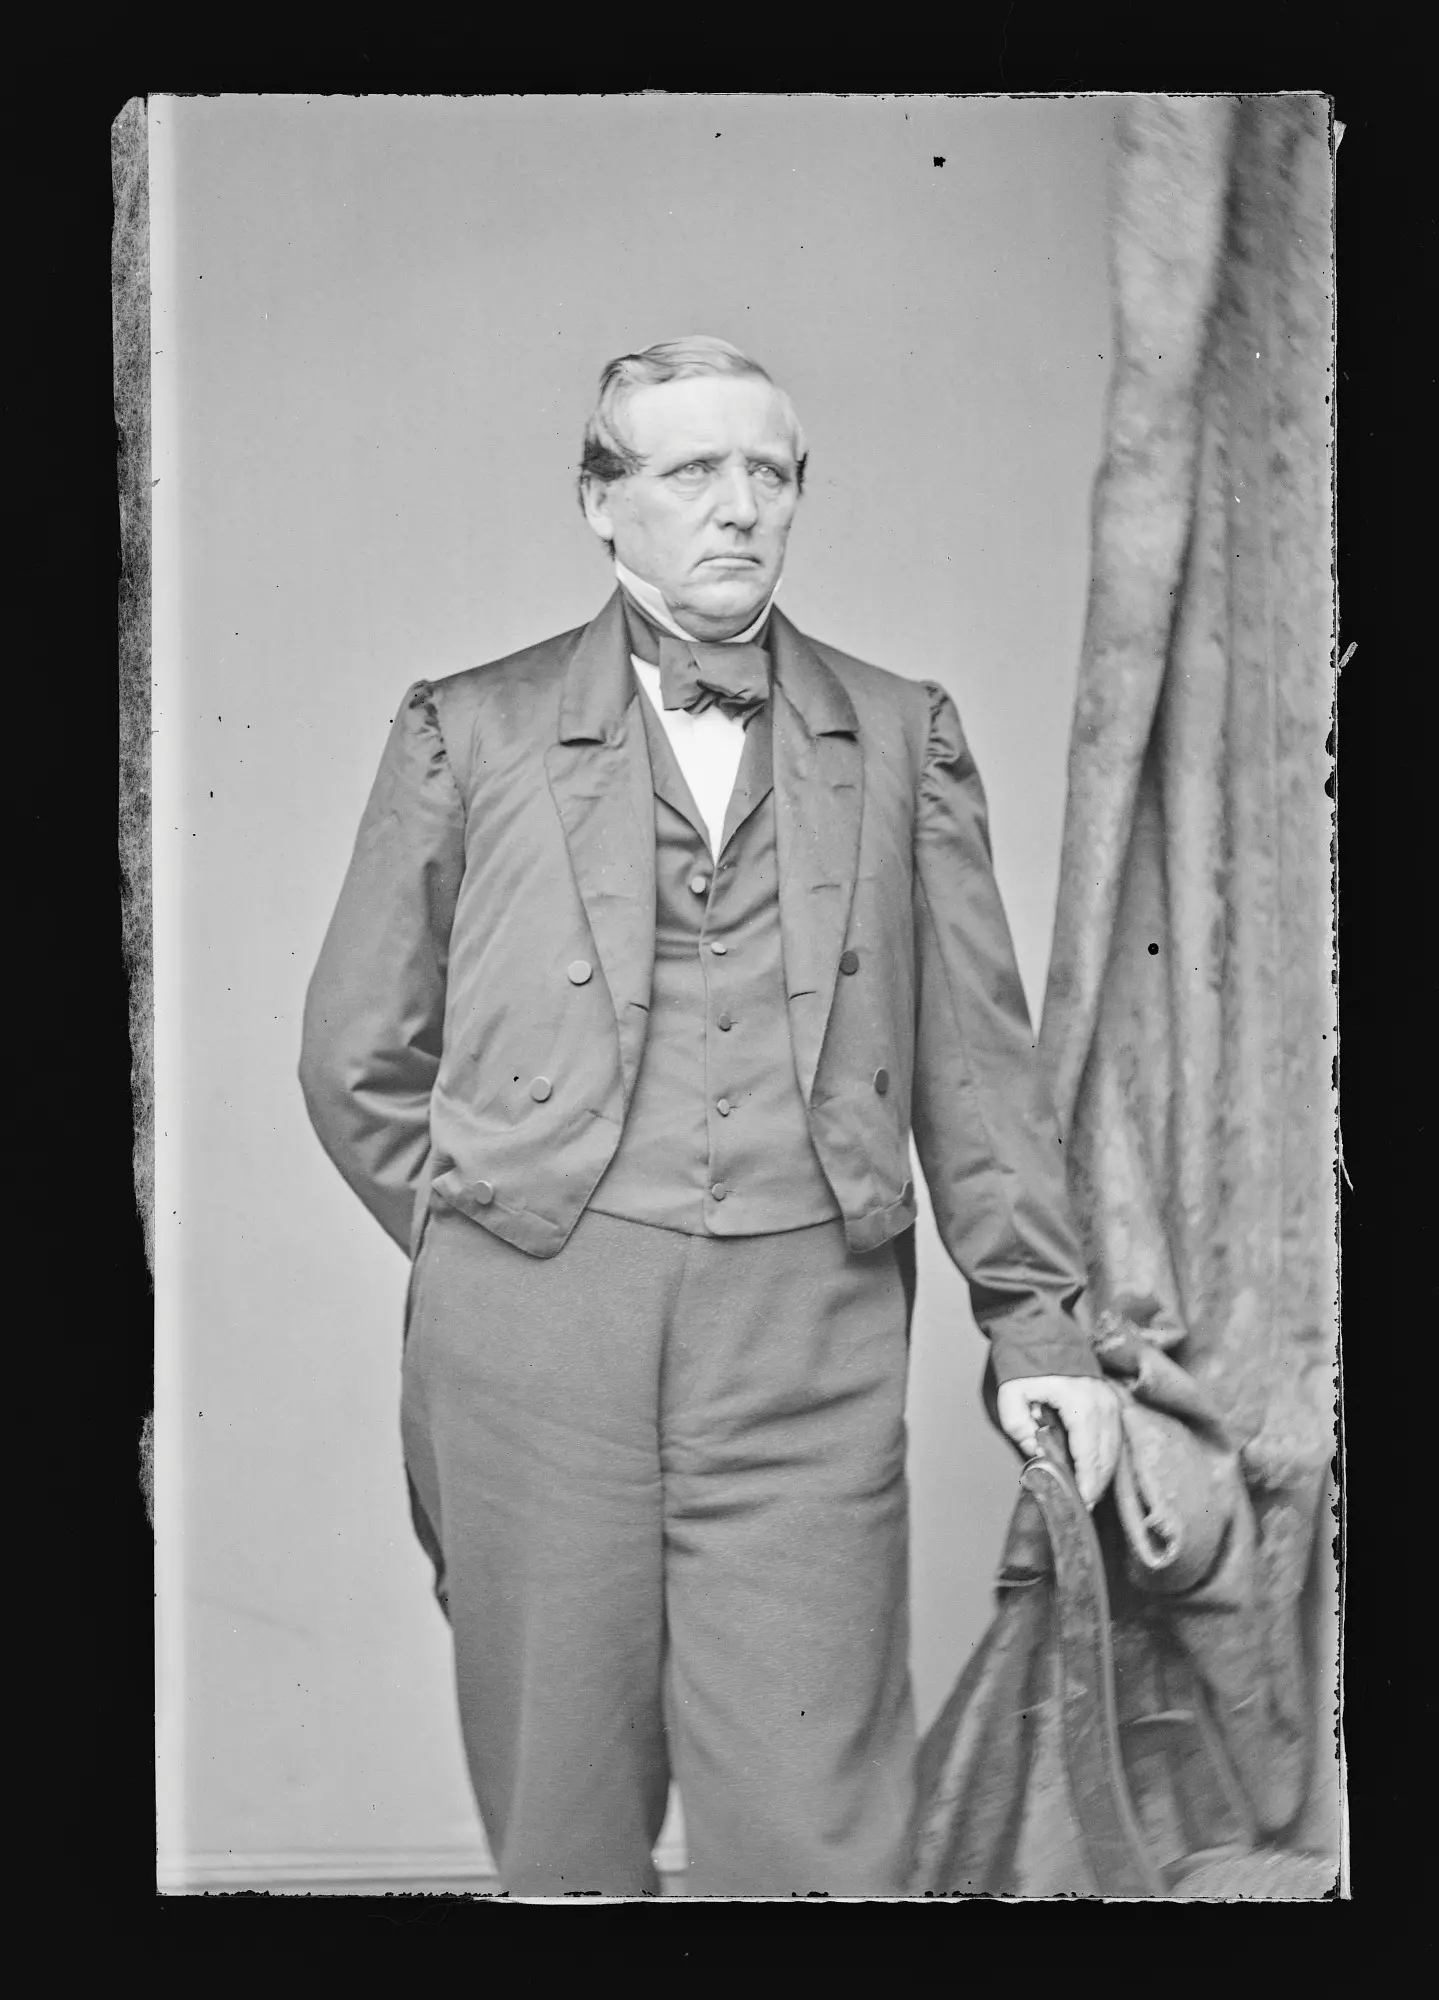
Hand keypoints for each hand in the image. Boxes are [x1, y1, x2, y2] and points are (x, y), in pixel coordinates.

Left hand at [995, 1374, 1121, 1508]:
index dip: (1086, 1484)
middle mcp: (1102, 1403)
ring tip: (1087, 1493)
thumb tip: (1037, 1454)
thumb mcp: (1011, 1395)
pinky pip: (1114, 1436)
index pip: (1089, 1456)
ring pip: (1114, 1449)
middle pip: (1106, 1457)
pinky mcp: (1110, 1399)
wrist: (1037, 1330)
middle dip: (1095, 1485)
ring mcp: (1110, 1400)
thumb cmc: (1024, 1363)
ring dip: (1102, 1473)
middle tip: (1081, 1506)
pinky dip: (1105, 1457)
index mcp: (1080, 1404)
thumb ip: (1019, 1428)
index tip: (1079, 1505)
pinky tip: (1093, 1470)